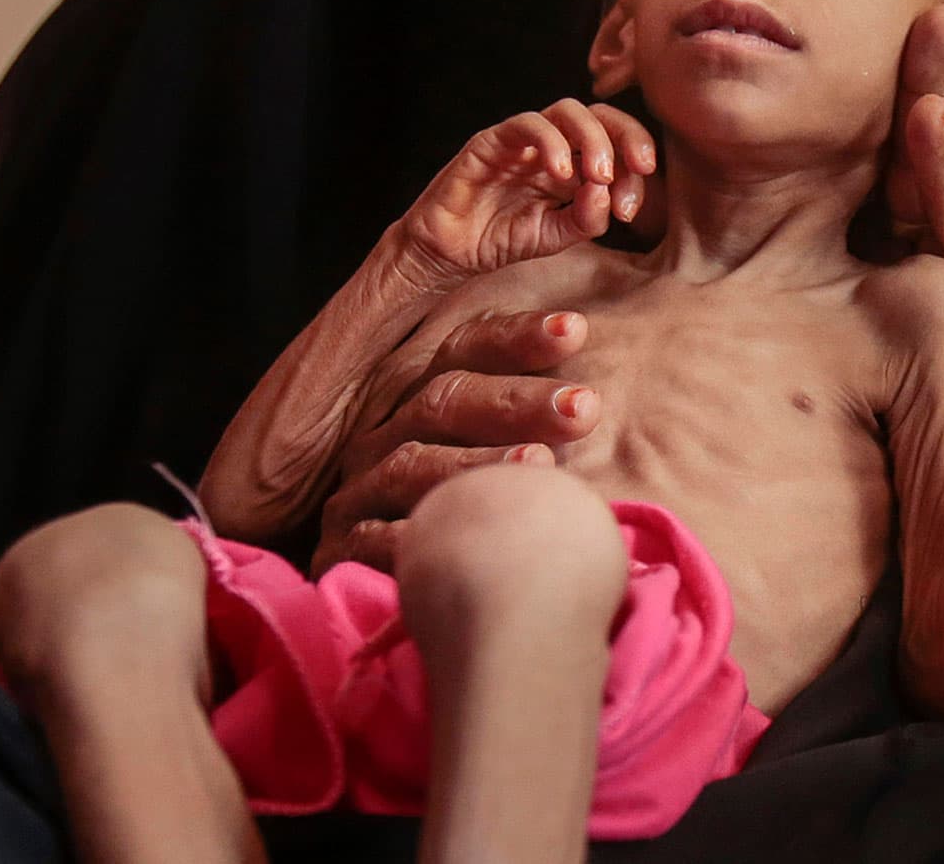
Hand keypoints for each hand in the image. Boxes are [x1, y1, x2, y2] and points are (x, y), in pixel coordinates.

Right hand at [311, 309, 603, 573]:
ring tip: (539, 465)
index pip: (466, 352)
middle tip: (582, 407)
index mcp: (430, 407)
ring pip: (411, 464)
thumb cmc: (494, 538)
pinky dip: (412, 536)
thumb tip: (603, 390)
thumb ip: (551, 433)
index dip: (516, 338)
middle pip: (443, 401)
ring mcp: (360, 492)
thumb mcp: (519, 478)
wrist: (431, 612)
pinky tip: (459, 537)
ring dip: (475, 465)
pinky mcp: (340, 549)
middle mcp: (388, 438)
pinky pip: (369, 539)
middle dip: (514, 401)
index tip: (577, 331)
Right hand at [398, 100, 657, 284]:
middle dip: (628, 136)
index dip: (633, 167)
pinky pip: (526, 124)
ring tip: (599, 175)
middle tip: (639, 169)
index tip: (633, 206)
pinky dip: (551, 142)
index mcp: (573, 164)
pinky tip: (561, 173)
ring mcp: (522, 140)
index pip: (616, 144)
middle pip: (600, 115)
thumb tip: (608, 193)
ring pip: (567, 111)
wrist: (449, 253)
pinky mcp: (492, 140)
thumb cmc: (499, 240)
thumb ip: (585, 218)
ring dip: (593, 138)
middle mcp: (551, 145)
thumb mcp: (556, 237)